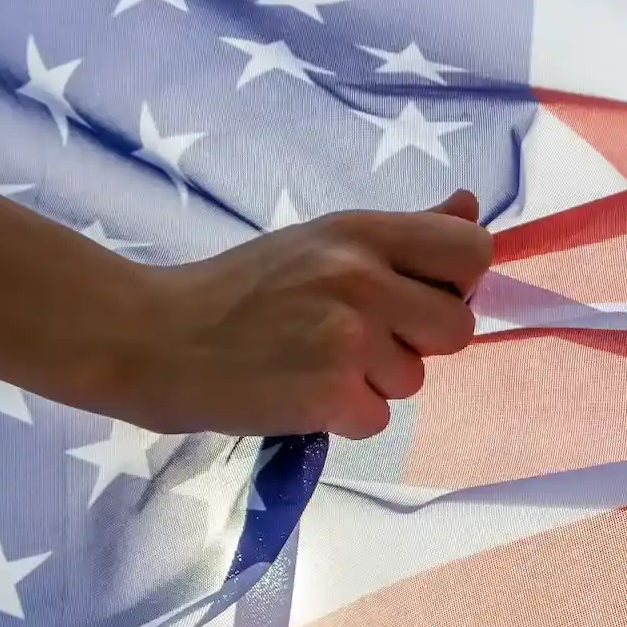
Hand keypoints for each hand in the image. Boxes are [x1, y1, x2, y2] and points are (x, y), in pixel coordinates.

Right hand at [100, 191, 492, 438]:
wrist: (154, 339)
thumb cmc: (240, 290)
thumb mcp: (322, 241)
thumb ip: (404, 232)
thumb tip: (471, 209)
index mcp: (363, 232)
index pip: (471, 251)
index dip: (458, 282)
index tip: (421, 295)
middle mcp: (362, 278)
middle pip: (458, 328)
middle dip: (417, 343)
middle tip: (358, 338)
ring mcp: (349, 339)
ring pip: (414, 379)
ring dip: (374, 383)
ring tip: (314, 361)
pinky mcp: (331, 395)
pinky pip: (377, 418)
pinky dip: (344, 417)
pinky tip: (299, 392)